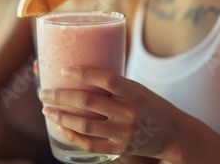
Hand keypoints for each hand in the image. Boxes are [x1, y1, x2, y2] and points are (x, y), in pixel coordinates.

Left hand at [39, 67, 181, 158]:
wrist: (175, 134)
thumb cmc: (151, 105)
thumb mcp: (138, 89)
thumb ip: (114, 85)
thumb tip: (80, 72)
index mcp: (134, 92)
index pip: (107, 79)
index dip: (84, 73)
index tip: (64, 70)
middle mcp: (129, 112)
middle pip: (88, 101)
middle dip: (61, 96)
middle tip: (44, 92)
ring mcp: (124, 132)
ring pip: (85, 125)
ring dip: (61, 116)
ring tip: (46, 109)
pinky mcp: (121, 149)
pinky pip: (91, 144)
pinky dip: (74, 136)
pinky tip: (61, 127)